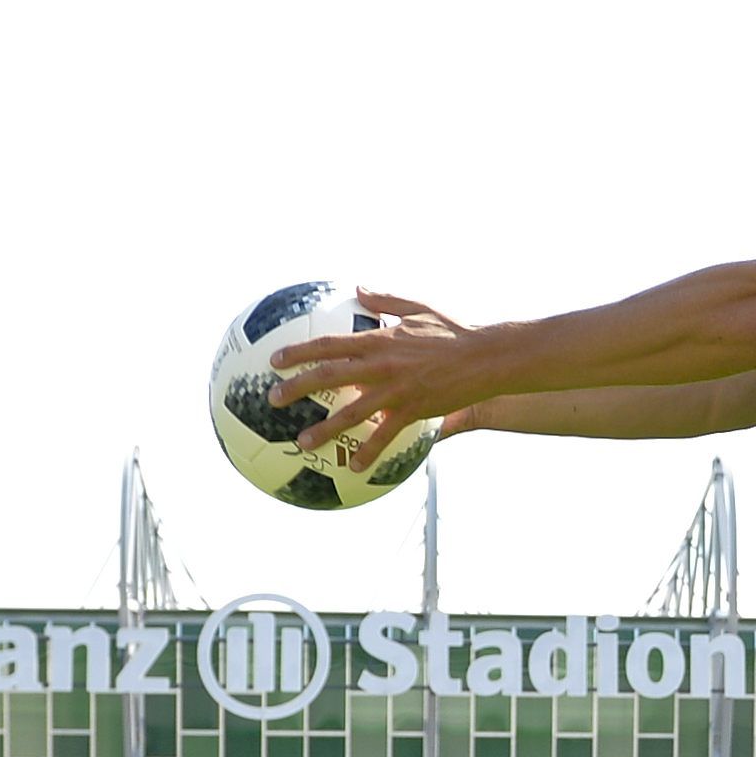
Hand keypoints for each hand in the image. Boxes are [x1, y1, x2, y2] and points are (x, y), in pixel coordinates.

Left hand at [266, 292, 490, 470]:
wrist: (483, 358)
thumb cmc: (452, 331)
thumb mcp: (418, 308)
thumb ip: (385, 300)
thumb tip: (359, 289)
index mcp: (379, 339)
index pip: (329, 344)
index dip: (299, 351)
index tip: (275, 360)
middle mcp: (381, 364)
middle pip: (329, 375)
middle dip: (297, 387)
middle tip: (272, 399)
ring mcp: (395, 390)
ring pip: (351, 412)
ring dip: (324, 429)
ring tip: (302, 442)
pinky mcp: (412, 410)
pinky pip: (385, 435)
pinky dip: (368, 452)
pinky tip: (354, 467)